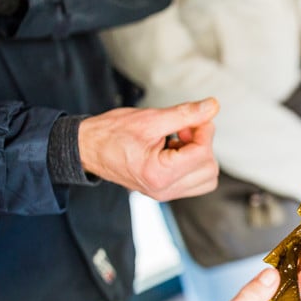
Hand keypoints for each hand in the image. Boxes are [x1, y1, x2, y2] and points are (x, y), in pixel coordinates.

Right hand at [79, 98, 219, 200]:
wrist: (88, 148)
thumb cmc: (112, 133)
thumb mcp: (151, 119)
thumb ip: (185, 114)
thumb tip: (212, 107)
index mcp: (159, 174)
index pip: (203, 154)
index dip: (204, 131)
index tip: (193, 118)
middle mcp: (164, 190)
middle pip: (209, 168)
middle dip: (203, 144)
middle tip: (184, 128)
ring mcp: (165, 193)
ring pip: (206, 178)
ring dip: (200, 155)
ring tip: (179, 139)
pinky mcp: (165, 191)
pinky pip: (195, 182)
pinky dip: (193, 164)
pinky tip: (176, 149)